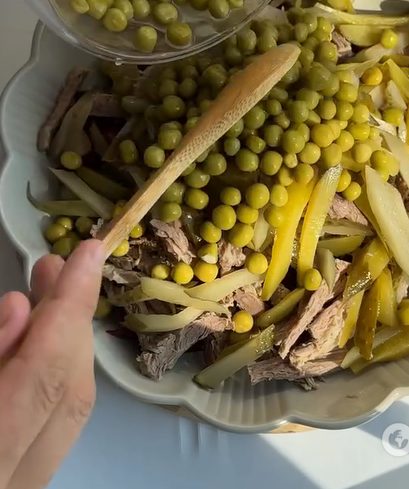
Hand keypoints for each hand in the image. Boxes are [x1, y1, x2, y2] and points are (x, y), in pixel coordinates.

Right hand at [0, 239, 105, 488]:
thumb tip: (18, 311)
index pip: (43, 377)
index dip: (69, 307)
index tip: (87, 252)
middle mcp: (12, 485)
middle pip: (66, 395)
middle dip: (68, 320)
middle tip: (53, 266)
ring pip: (64, 414)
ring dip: (60, 345)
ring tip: (44, 292)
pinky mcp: (18, 483)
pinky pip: (48, 429)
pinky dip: (46, 378)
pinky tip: (28, 347)